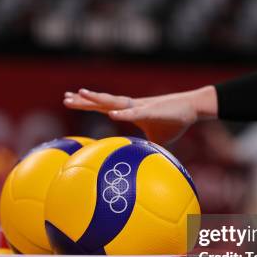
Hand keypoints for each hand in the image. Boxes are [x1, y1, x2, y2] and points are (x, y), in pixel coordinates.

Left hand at [63, 86, 217, 144]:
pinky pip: (135, 113)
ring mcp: (139, 107)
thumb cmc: (174, 121)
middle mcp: (130, 106)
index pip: (103, 107)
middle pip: (102, 102)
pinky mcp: (151, 111)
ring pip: (114, 102)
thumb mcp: (155, 140)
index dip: (86, 104)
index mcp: (129, 111)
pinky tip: (112, 113)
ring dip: (98, 99)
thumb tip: (140, 162)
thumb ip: (144, 147)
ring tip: (81, 93)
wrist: (191, 109)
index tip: (70, 100)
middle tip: (65, 97)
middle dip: (83, 100)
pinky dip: (124, 114)